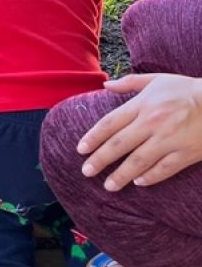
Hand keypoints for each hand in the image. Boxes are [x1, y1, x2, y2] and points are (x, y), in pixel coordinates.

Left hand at [77, 74, 201, 189]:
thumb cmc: (186, 90)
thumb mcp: (157, 80)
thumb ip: (129, 83)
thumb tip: (106, 85)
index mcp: (142, 105)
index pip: (110, 123)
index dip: (93, 137)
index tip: (81, 150)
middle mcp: (152, 123)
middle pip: (119, 144)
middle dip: (100, 160)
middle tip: (86, 172)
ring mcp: (169, 139)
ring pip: (139, 161)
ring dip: (121, 175)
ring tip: (108, 186)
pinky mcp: (186, 153)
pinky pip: (165, 169)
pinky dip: (151, 177)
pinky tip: (139, 183)